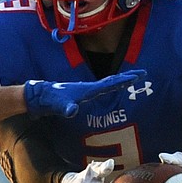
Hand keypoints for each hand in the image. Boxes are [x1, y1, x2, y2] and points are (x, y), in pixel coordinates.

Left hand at [23, 69, 146, 117]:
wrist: (39, 97)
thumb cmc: (49, 100)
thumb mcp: (58, 105)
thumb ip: (65, 107)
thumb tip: (72, 110)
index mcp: (88, 89)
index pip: (110, 83)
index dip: (124, 80)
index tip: (138, 75)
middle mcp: (89, 88)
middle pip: (112, 80)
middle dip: (128, 77)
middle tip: (142, 73)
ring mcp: (86, 91)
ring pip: (108, 83)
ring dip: (121, 80)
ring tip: (132, 78)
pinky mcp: (82, 95)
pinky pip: (102, 89)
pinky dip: (112, 87)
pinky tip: (113, 89)